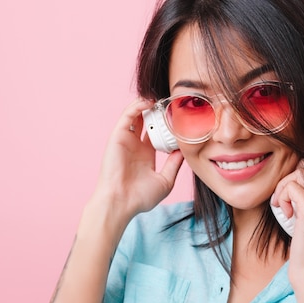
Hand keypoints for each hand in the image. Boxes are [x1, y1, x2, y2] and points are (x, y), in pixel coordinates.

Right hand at [91, 98, 183, 219]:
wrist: (121, 202)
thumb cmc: (140, 197)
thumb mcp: (165, 180)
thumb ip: (174, 164)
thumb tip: (185, 151)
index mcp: (146, 155)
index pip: (158, 134)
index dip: (168, 125)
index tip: (182, 117)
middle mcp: (136, 146)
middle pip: (148, 122)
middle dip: (159, 111)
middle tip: (173, 102)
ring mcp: (126, 140)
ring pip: (137, 115)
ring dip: (149, 104)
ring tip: (163, 98)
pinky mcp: (118, 136)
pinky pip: (128, 115)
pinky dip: (138, 106)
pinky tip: (150, 101)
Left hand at [271, 160, 303, 290]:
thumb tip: (290, 182)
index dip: (297, 178)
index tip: (289, 200)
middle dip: (289, 179)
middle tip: (283, 202)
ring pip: (300, 171)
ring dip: (283, 188)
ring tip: (284, 209)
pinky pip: (292, 186)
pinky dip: (283, 198)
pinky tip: (287, 216)